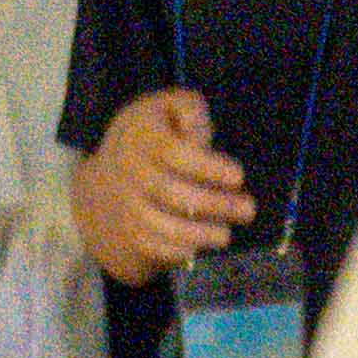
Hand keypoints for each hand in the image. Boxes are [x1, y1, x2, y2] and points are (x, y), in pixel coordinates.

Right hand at [72, 86, 256, 286]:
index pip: (174, 152)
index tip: (239, 177)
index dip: (207, 167)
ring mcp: (127, 203)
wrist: (109, 172)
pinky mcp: (129, 229)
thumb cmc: (153, 134)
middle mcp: (130, 170)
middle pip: (172, 193)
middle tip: (248, 209)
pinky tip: (199, 246)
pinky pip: (152, 246)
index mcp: (141, 135)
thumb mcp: (169, 107)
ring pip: (162, 226)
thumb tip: (201, 139)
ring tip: (225, 234)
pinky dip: (178, 251)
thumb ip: (190, 110)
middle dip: (216, 204)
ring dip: (200, 234)